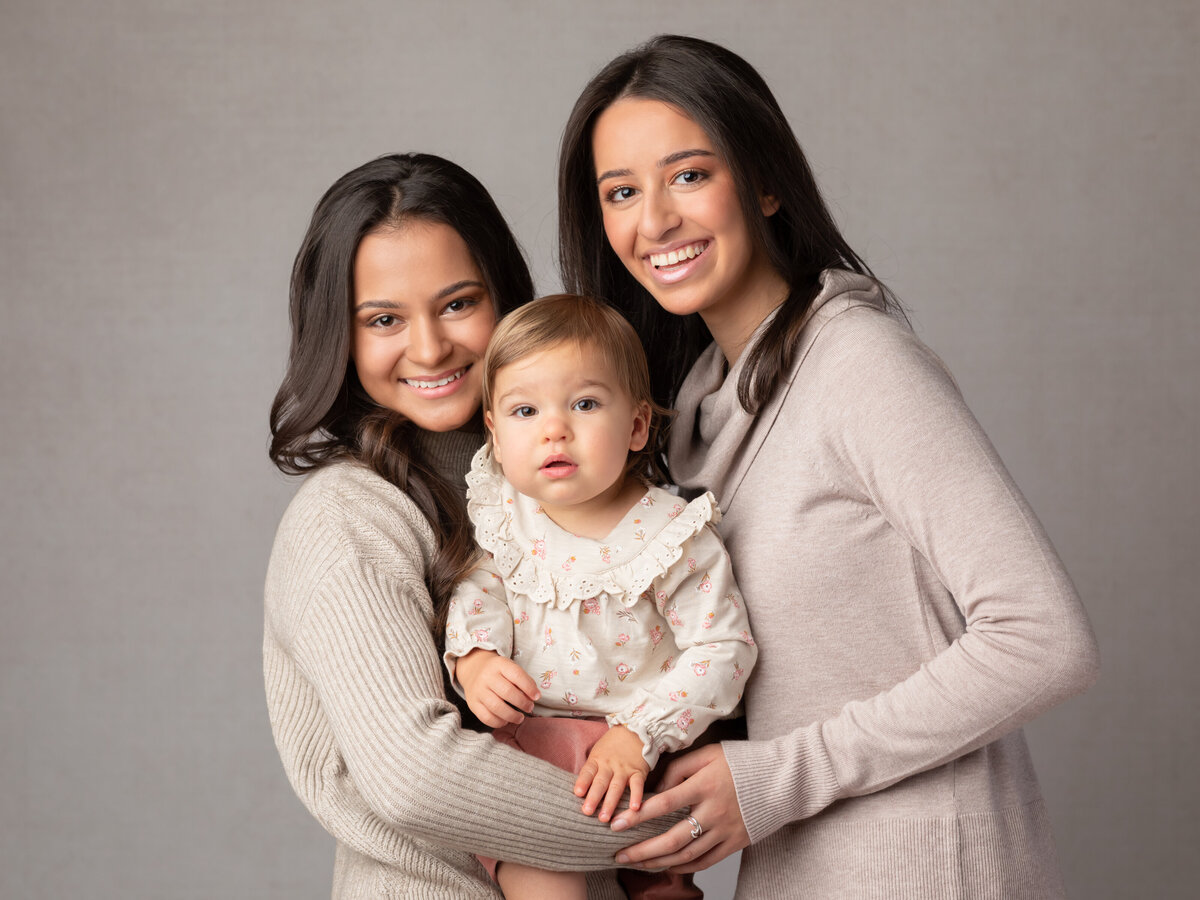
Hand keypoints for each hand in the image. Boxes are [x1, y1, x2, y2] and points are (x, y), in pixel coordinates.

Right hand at [454, 649, 539, 727]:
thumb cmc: (497, 671)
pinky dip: (499, 722)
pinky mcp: (472, 704)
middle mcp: (487, 677)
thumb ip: (522, 680)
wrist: (473, 669)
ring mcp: (478, 691)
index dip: (529, 687)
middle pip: (507, 692)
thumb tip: (534, 697)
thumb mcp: (509, 667)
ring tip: (520, 718)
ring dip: (512, 716)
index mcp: (499, 664)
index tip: (537, 696)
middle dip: (522, 703)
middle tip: (529, 708)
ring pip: (496, 707)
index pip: (516, 675)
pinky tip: (506, 721)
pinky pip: (486, 717)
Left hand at [573, 725, 649, 823]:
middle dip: (593, 798)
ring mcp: (624, 769)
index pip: (588, 772)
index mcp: (597, 760)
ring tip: (604, 818)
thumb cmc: (612, 746)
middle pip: (600, 782)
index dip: (582, 782)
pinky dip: (636, 796)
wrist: (635, 731)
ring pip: (616, 787)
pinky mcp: (638, 772)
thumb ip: (591, 771)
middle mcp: (609, 765)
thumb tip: (578, 793)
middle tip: (587, 812)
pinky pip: (637, 785)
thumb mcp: (598, 753)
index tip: (577, 793)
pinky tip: (634, 808)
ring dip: (610, 803)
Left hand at [610, 743, 748, 872]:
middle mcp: (714, 811)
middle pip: (672, 838)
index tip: (616, 823)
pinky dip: (683, 867)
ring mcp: (725, 831)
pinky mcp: (735, 843)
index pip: (664, 804)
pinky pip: (705, 861)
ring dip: (657, 862)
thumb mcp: (708, 754)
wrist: (780, 779)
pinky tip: (665, 867)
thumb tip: (655, 788)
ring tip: (636, 863)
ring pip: (686, 855)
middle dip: (641, 850)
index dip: (637, 816)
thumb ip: (679, 768)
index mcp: (705, 785)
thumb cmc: (740, 762)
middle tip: (618, 854)